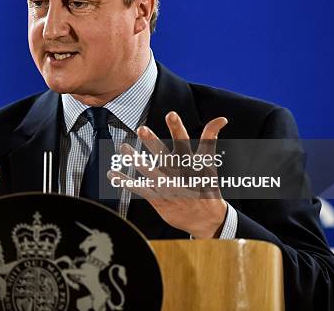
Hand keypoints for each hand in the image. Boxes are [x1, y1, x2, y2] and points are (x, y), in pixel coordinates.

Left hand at [107, 111, 227, 237]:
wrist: (207, 219)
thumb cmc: (206, 186)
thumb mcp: (209, 162)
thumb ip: (210, 139)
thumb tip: (221, 118)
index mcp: (191, 163)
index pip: (185, 142)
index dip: (178, 128)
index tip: (171, 114)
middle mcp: (179, 174)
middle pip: (165, 155)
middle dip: (153, 143)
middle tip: (142, 129)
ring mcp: (167, 187)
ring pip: (149, 171)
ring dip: (135, 159)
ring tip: (123, 147)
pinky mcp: (158, 199)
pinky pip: (139, 189)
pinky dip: (125, 182)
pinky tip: (112, 174)